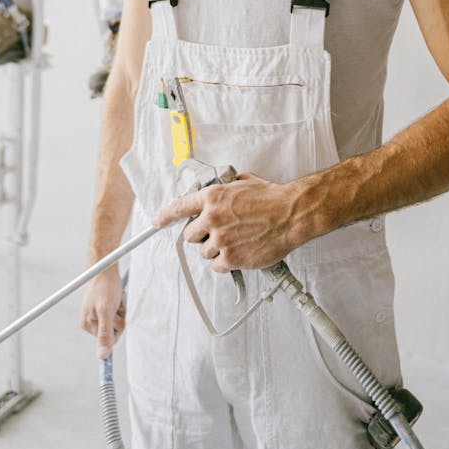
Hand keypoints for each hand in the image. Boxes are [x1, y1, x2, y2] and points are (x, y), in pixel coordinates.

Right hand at [81, 267, 125, 358]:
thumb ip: (104, 334)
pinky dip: (122, 305)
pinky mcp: (106, 306)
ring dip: (122, 310)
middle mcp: (92, 321)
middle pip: (116, 330)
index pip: (110, 339)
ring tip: (117, 298)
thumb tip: (102, 356)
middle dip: (120, 317)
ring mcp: (99, 314)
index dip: (117, 327)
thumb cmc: (105, 287)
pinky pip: (119, 312)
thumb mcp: (106, 311)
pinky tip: (119, 296)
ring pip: (119, 320)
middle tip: (117, 304)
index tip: (116, 314)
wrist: (105, 267)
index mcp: (88, 325)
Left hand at [154, 173, 298, 271]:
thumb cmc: (272, 198)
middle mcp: (212, 218)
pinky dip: (225, 262)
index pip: (179, 207)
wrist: (291, 214)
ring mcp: (220, 240)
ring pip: (204, 252)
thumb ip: (226, 188)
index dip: (165, 216)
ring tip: (235, 241)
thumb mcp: (245, 182)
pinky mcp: (231, 258)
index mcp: (212, 197)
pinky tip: (238, 252)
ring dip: (215, 249)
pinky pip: (217, 266)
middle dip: (200, 235)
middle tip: (216, 232)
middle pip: (190, 235)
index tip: (157, 222)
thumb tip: (222, 190)